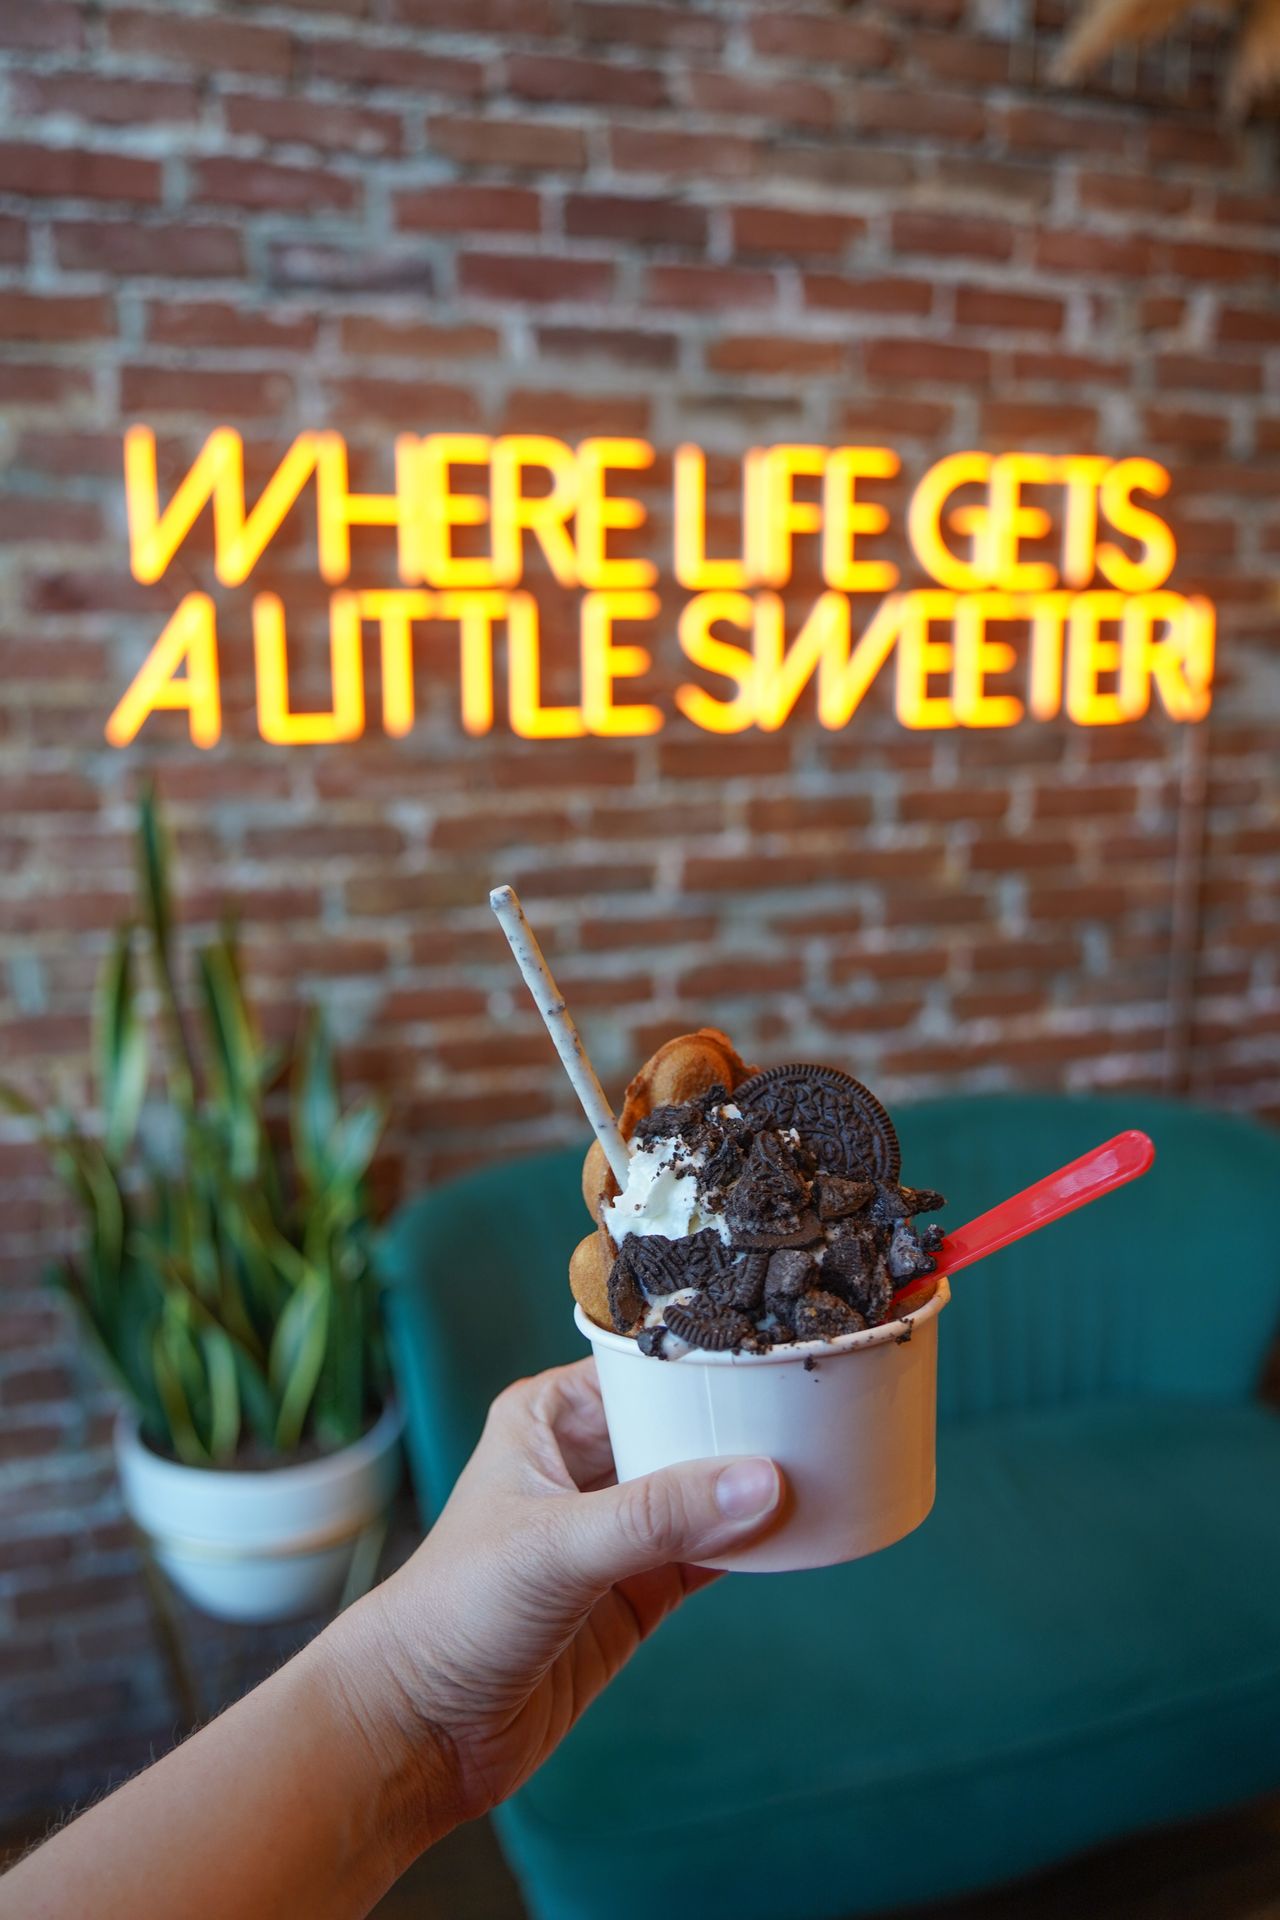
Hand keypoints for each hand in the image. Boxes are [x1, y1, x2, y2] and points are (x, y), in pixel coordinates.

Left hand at [334, 1358, 781, 1828]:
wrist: (420, 1732)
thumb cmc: (454, 1612)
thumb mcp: (557, 1548)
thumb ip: (660, 1516)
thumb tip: (765, 1484)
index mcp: (551, 1415)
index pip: (645, 1364)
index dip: (708, 1353)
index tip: (783, 1342)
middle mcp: (587, 1459)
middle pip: (685, 1421)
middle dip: (745, 1417)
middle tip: (822, 1401)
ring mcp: (618, 1526)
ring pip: (707, 1486)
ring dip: (757, 1481)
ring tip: (831, 1457)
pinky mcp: (640, 1589)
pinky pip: (714, 1552)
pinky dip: (755, 1543)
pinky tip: (805, 1528)